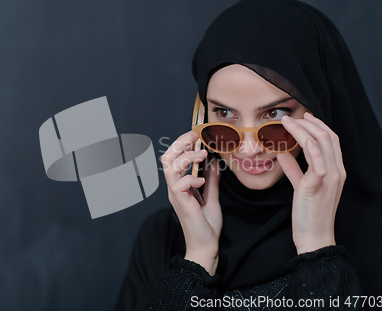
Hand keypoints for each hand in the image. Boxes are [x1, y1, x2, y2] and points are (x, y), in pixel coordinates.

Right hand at [160, 130, 221, 274]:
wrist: (206, 246)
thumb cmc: (206, 225)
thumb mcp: (212, 197)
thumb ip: (211, 180)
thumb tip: (214, 162)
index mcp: (179, 185)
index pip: (173, 158)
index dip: (182, 144)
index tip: (195, 134)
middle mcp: (174, 188)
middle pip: (167, 158)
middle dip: (179, 144)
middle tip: (195, 136)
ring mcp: (176, 195)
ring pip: (170, 167)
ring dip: (186, 157)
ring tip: (202, 154)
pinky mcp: (181, 203)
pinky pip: (179, 184)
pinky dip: (190, 178)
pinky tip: (202, 181)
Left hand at [277, 112, 346, 253]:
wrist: (314, 236)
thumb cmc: (308, 212)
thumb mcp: (301, 185)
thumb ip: (294, 169)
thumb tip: (283, 153)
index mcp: (336, 171)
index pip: (331, 140)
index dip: (318, 126)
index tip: (303, 118)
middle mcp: (337, 171)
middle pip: (328, 136)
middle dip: (309, 122)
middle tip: (292, 117)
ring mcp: (330, 178)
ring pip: (322, 142)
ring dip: (303, 129)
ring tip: (287, 122)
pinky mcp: (317, 185)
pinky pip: (316, 160)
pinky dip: (308, 145)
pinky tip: (294, 137)